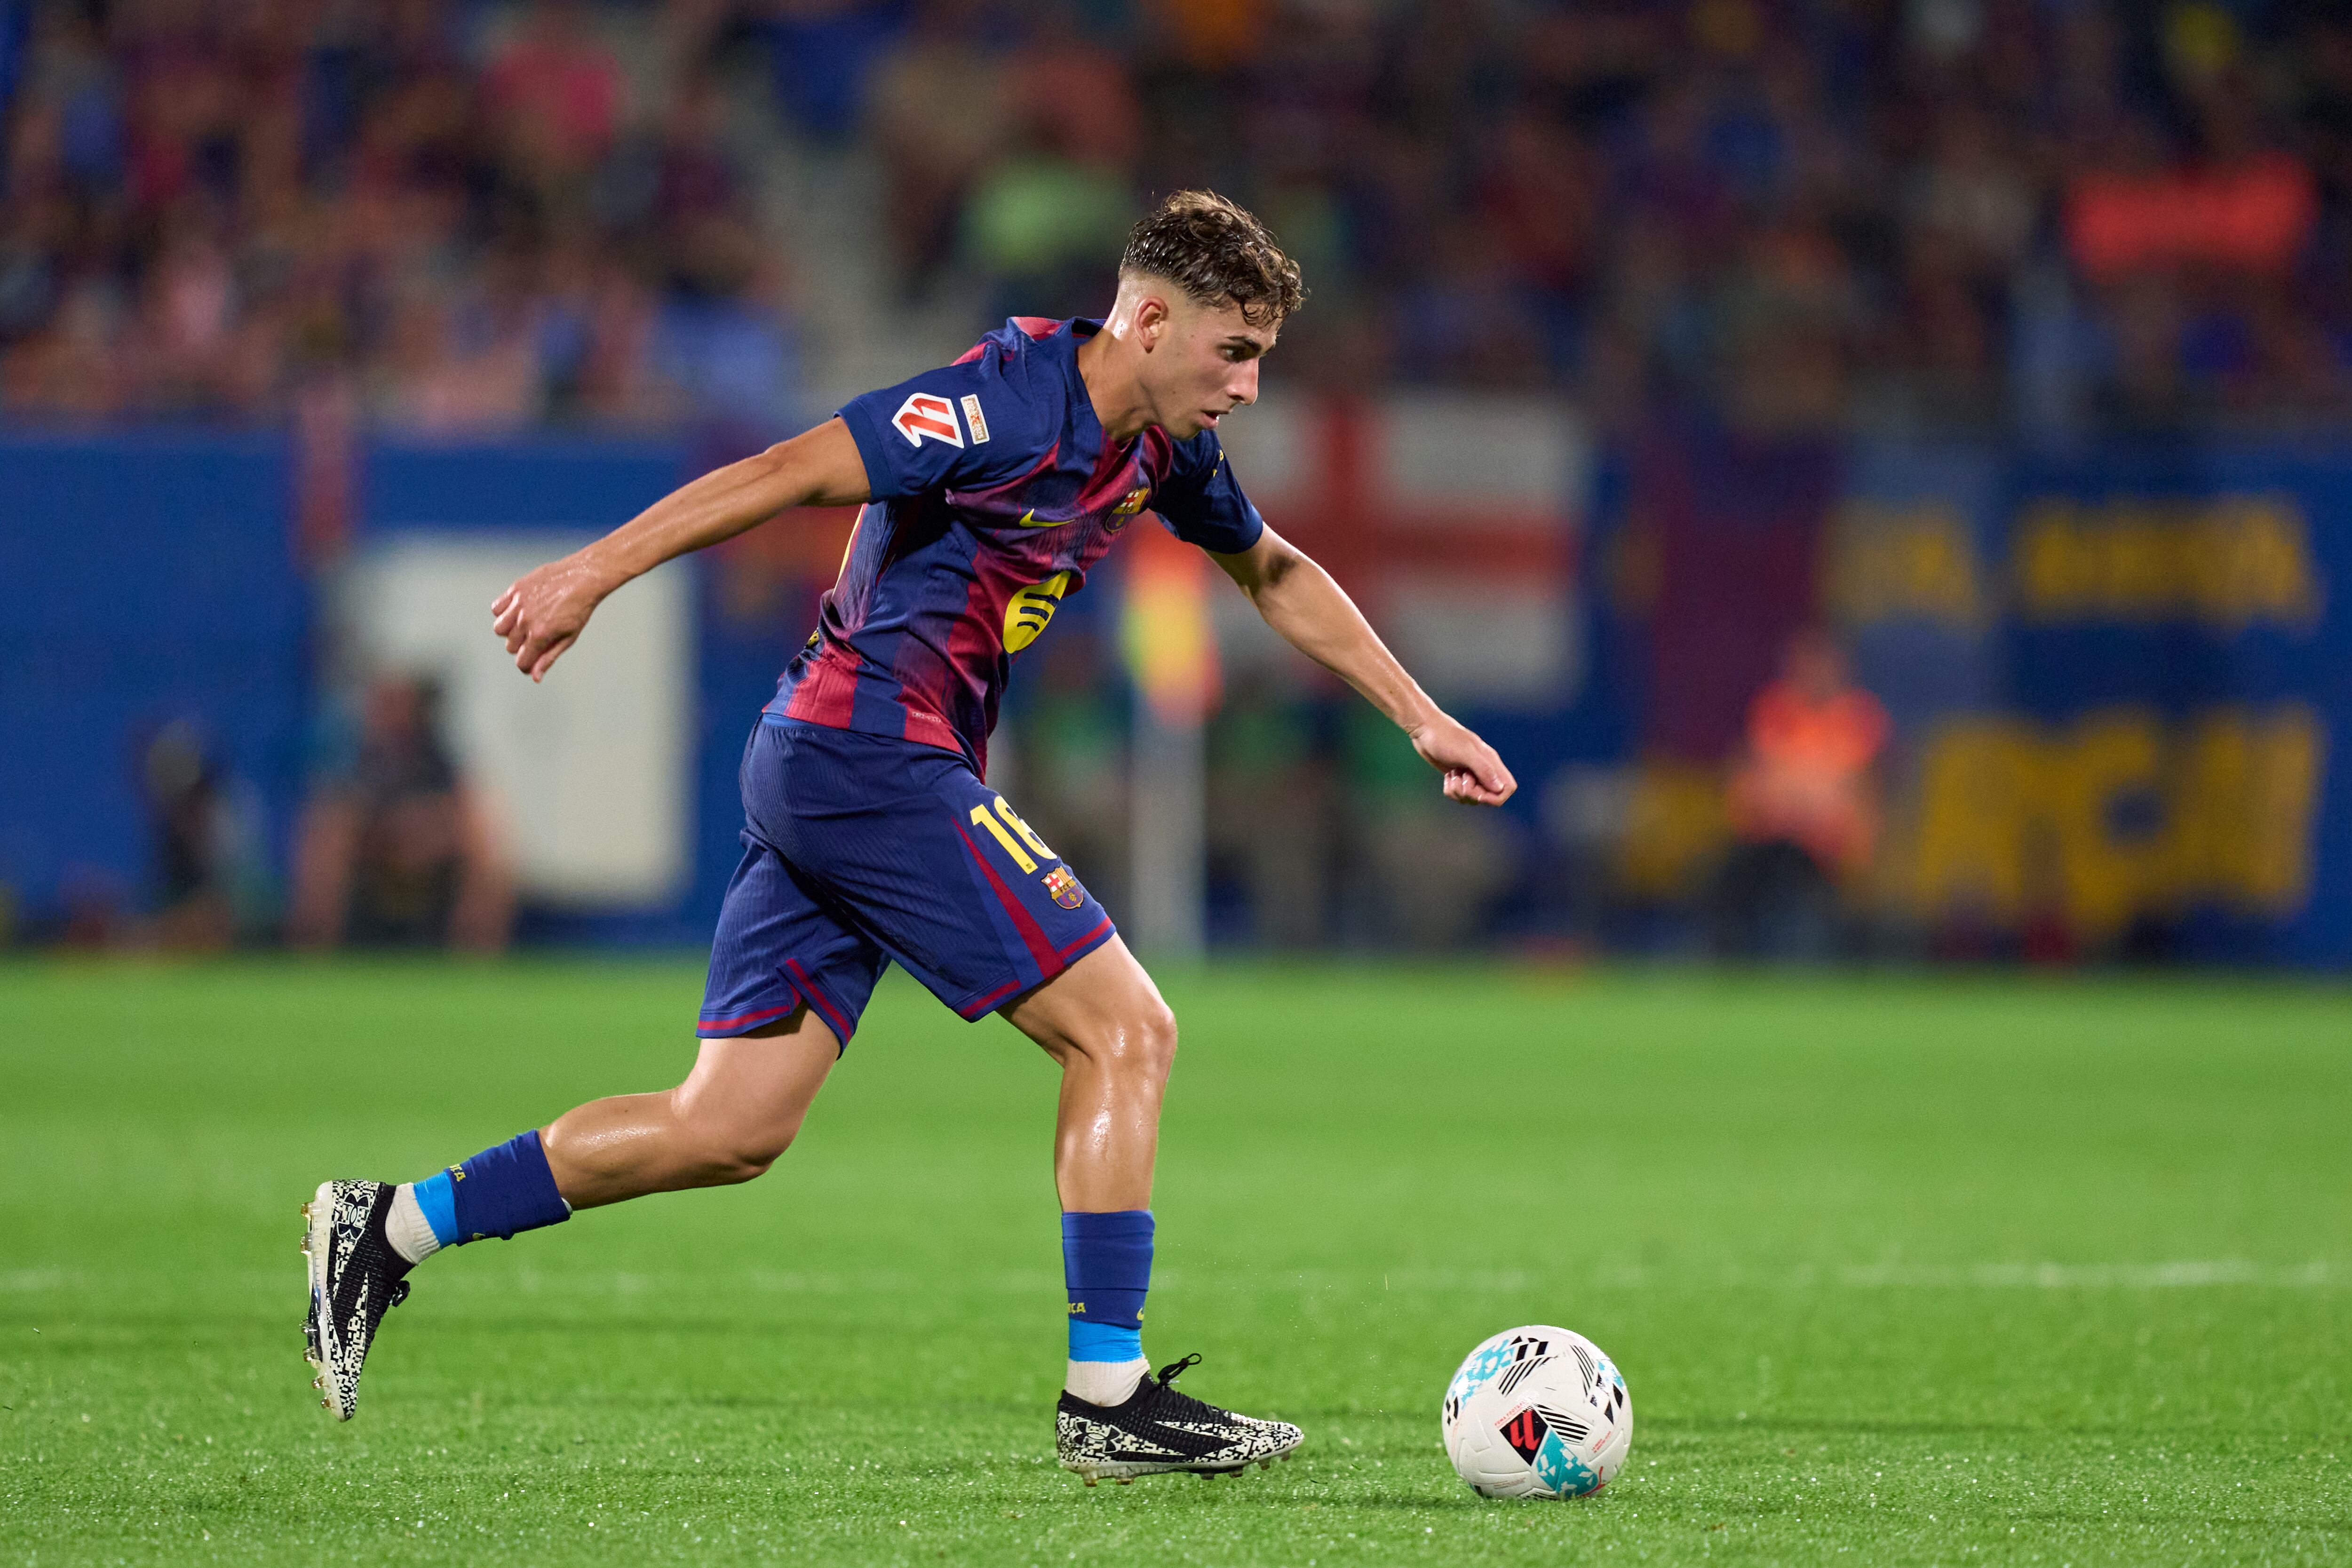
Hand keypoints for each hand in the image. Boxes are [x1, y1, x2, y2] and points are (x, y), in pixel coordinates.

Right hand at [491, 551, 617, 681]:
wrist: (583, 577)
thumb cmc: (580, 608)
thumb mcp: (569, 637)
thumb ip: (549, 657)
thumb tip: (535, 677)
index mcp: (540, 635)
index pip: (522, 662)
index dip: (527, 665)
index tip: (532, 661)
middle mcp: (525, 620)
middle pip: (510, 647)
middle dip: (522, 647)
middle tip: (536, 637)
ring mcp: (519, 604)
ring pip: (499, 629)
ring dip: (509, 631)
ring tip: (525, 624)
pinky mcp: (516, 589)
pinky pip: (497, 608)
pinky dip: (504, 612)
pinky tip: (518, 610)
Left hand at [1408, 713, 1516, 805]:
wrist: (1425, 729)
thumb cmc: (1445, 738)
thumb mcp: (1465, 753)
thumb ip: (1483, 769)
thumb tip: (1499, 788)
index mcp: (1491, 762)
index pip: (1508, 787)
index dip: (1496, 797)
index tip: (1478, 795)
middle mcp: (1483, 769)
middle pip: (1488, 796)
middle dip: (1472, 795)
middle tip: (1460, 780)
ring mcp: (1470, 773)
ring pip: (1472, 798)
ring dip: (1459, 792)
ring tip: (1452, 774)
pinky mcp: (1458, 776)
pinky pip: (1459, 795)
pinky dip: (1451, 790)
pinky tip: (1447, 776)